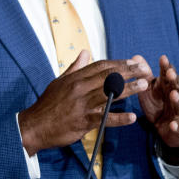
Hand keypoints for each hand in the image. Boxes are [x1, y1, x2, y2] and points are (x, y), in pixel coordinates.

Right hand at [18, 50, 144, 153]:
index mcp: (74, 78)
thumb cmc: (48, 105)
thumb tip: (85, 52)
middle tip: (144, 68)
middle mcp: (79, 88)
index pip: (101, 66)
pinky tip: (132, 117)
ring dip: (129, 89)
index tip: (133, 61)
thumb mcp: (59, 82)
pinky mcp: (83, 121)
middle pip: (108, 76)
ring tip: (144, 85)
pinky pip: (105, 119)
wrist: (34, 126)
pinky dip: (119, 118)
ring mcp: (82, 105)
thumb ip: (75, 68)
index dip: (119, 63)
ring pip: (110, 94)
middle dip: (128, 71)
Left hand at [137, 54, 178, 148]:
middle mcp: (178, 96)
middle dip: (175, 80)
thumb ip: (144, 76)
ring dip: (178, 99)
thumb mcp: (150, 90)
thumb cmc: (160, 105)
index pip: (168, 74)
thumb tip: (135, 57)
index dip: (166, 66)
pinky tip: (173, 125)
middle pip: (178, 86)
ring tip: (173, 95)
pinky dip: (176, 125)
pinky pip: (178, 125)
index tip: (162, 58)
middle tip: (170, 73)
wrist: (171, 128)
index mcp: (169, 86)